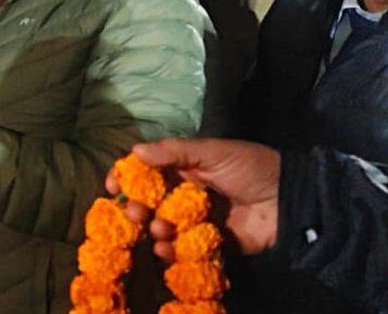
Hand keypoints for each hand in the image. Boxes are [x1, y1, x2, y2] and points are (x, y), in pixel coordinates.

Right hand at [106, 138, 279, 260]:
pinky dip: (169, 251)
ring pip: (161, 228)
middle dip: (137, 209)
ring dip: (154, 230)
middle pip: (149, 203)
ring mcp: (194, 221)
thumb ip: (174, 152)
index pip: (146, 172)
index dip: (126, 178)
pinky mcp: (207, 244)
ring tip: (159, 229)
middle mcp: (184, 195)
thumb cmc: (250, 168)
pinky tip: (165, 248)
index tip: (113, 187)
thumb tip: (134, 151)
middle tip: (135, 214)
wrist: (289, 200)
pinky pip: (181, 249)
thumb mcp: (213, 152)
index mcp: (183, 169)